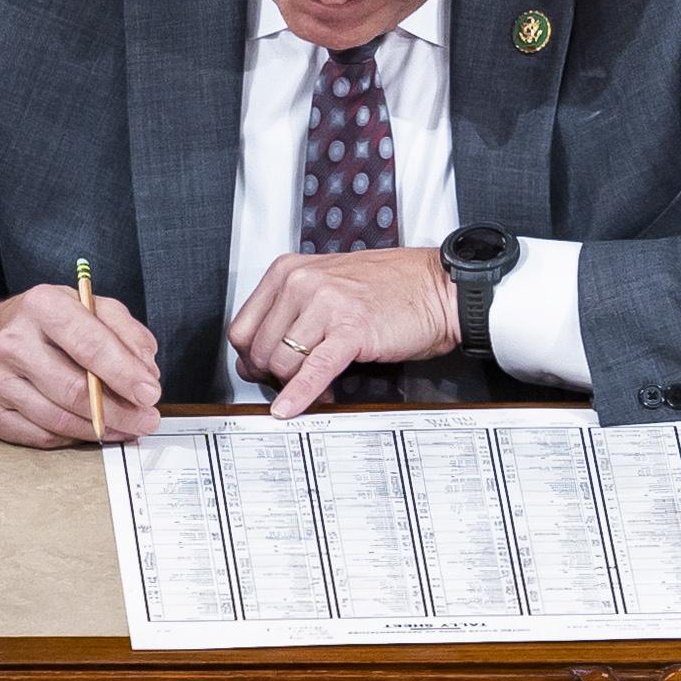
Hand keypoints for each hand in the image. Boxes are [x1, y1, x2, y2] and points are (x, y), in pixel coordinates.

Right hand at [0, 279, 167, 447]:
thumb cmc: (39, 324)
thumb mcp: (81, 305)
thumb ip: (121, 328)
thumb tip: (146, 367)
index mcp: (40, 306)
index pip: (89, 343)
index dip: (124, 372)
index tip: (150, 391)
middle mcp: (12, 341)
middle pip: (75, 390)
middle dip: (120, 410)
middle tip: (146, 418)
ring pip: (60, 420)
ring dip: (101, 429)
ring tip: (128, 427)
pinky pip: (41, 436)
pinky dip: (73, 438)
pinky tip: (92, 430)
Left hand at [228, 244, 460, 416]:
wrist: (437, 287)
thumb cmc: (389, 288)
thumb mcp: (325, 287)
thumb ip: (288, 315)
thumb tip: (256, 358)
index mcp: (288, 270)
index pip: (243, 327)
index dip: (251, 359)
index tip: (264, 372)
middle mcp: (301, 282)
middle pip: (259, 349)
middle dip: (274, 377)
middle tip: (293, 386)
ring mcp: (325, 304)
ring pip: (282, 362)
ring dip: (295, 388)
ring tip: (318, 390)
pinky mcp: (351, 329)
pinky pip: (313, 370)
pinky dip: (300, 394)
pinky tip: (291, 409)